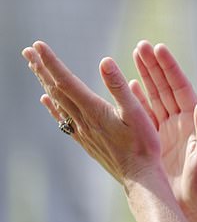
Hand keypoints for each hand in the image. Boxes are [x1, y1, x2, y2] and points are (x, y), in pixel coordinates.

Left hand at [21, 41, 162, 184]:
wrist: (139, 176)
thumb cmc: (143, 145)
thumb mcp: (136, 112)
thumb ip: (118, 87)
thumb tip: (105, 61)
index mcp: (93, 110)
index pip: (66, 81)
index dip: (51, 62)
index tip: (37, 45)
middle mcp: (82, 119)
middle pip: (56, 89)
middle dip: (42, 68)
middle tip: (28, 51)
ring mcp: (82, 131)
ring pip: (57, 102)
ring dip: (45, 82)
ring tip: (35, 67)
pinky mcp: (85, 139)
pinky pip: (62, 118)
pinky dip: (52, 106)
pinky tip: (46, 100)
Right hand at [131, 42, 196, 221]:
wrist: (196, 207)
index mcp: (193, 118)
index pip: (179, 86)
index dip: (169, 67)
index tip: (159, 48)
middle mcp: (180, 120)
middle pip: (164, 87)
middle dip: (153, 66)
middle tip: (141, 45)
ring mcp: (167, 129)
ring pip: (153, 97)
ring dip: (144, 78)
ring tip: (134, 57)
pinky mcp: (156, 141)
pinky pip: (145, 116)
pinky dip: (137, 101)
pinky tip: (129, 87)